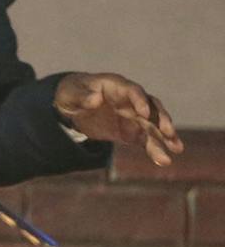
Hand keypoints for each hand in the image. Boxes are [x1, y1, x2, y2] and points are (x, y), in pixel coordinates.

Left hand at [54, 72, 181, 166]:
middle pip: (151, 108)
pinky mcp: (131, 131)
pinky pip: (146, 139)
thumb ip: (82, 96)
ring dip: (164, 138)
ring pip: (153, 126)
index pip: (133, 91)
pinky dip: (154, 149)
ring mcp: (134, 116)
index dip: (140, 101)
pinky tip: (163, 160)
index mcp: (116, 85)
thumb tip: (94, 99)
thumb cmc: (72, 93)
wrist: (73, 104)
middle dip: (161, 119)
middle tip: (169, 132)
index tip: (144, 114)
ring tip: (176, 150)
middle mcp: (131, 100)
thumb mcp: (71, 93)